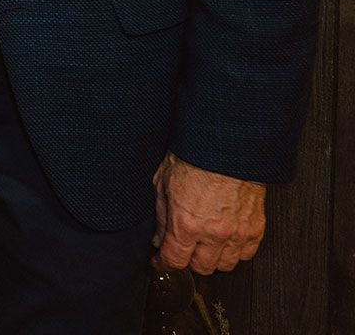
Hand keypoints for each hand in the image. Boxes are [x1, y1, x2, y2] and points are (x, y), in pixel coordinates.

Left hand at [152, 153, 265, 273]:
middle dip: (189, 261)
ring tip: (206, 247)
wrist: (226, 146)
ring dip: (214, 259)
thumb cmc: (194, 158)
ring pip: (226, 265)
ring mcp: (237, 232)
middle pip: (201, 268)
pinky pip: (247, 253)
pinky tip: (227, 242)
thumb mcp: (162, 184)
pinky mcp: (255, 227)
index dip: (164, 263)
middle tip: (184, 249)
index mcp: (186, 224)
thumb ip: (161, 216)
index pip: (174, 261)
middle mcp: (213, 234)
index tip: (160, 261)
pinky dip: (236, 251)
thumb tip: (159, 237)